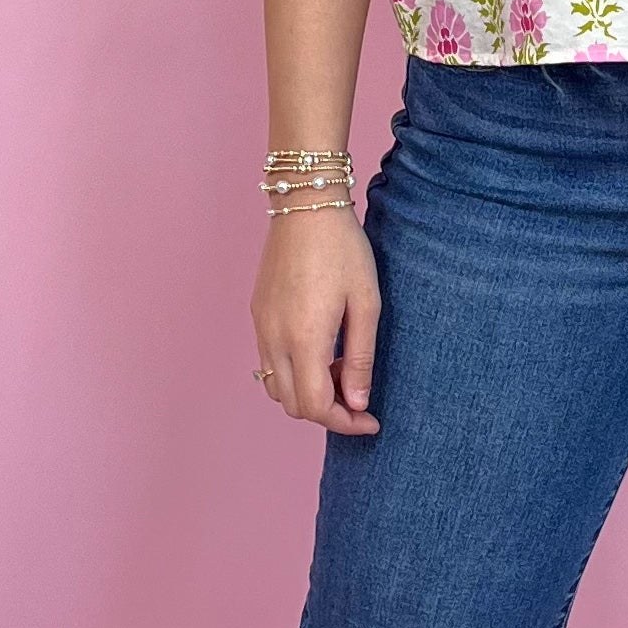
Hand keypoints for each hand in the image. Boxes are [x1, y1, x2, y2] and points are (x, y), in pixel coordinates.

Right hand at [251, 207, 381, 432]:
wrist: (305, 205)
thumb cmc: (343, 248)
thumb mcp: (366, 302)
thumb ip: (360, 357)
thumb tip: (357, 403)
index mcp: (304, 339)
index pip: (315, 406)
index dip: (344, 422)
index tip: (370, 420)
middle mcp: (275, 339)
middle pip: (293, 405)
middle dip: (326, 411)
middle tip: (357, 393)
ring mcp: (261, 327)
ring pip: (275, 387)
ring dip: (306, 393)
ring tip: (338, 368)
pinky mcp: (257, 313)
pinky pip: (268, 362)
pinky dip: (292, 372)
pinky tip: (319, 350)